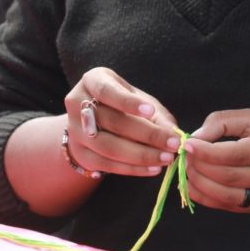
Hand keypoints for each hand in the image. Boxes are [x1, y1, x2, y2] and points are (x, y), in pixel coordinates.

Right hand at [62, 68, 181, 177]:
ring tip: (166, 158)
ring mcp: (75, 131)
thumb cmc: (123, 105)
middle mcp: (77, 104)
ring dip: (141, 155)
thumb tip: (174, 133)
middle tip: (174, 143)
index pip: (107, 91)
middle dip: (147, 134)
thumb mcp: (140, 100)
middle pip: (112, 122)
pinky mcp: (79, 154)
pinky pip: (107, 164)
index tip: (151, 111)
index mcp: (92, 81)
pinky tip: (153, 168)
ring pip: (108, 146)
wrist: (94, 121)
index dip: (128, 102)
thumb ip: (157, 114)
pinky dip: (132, 169)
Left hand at [183, 110, 249, 212]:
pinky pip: (229, 207)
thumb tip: (196, 138)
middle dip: (200, 167)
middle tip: (186, 157)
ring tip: (189, 170)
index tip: (189, 144)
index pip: (237, 153)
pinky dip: (207, 197)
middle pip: (229, 176)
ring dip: (200, 184)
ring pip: (227, 196)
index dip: (207, 151)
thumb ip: (224, 122)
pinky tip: (195, 185)